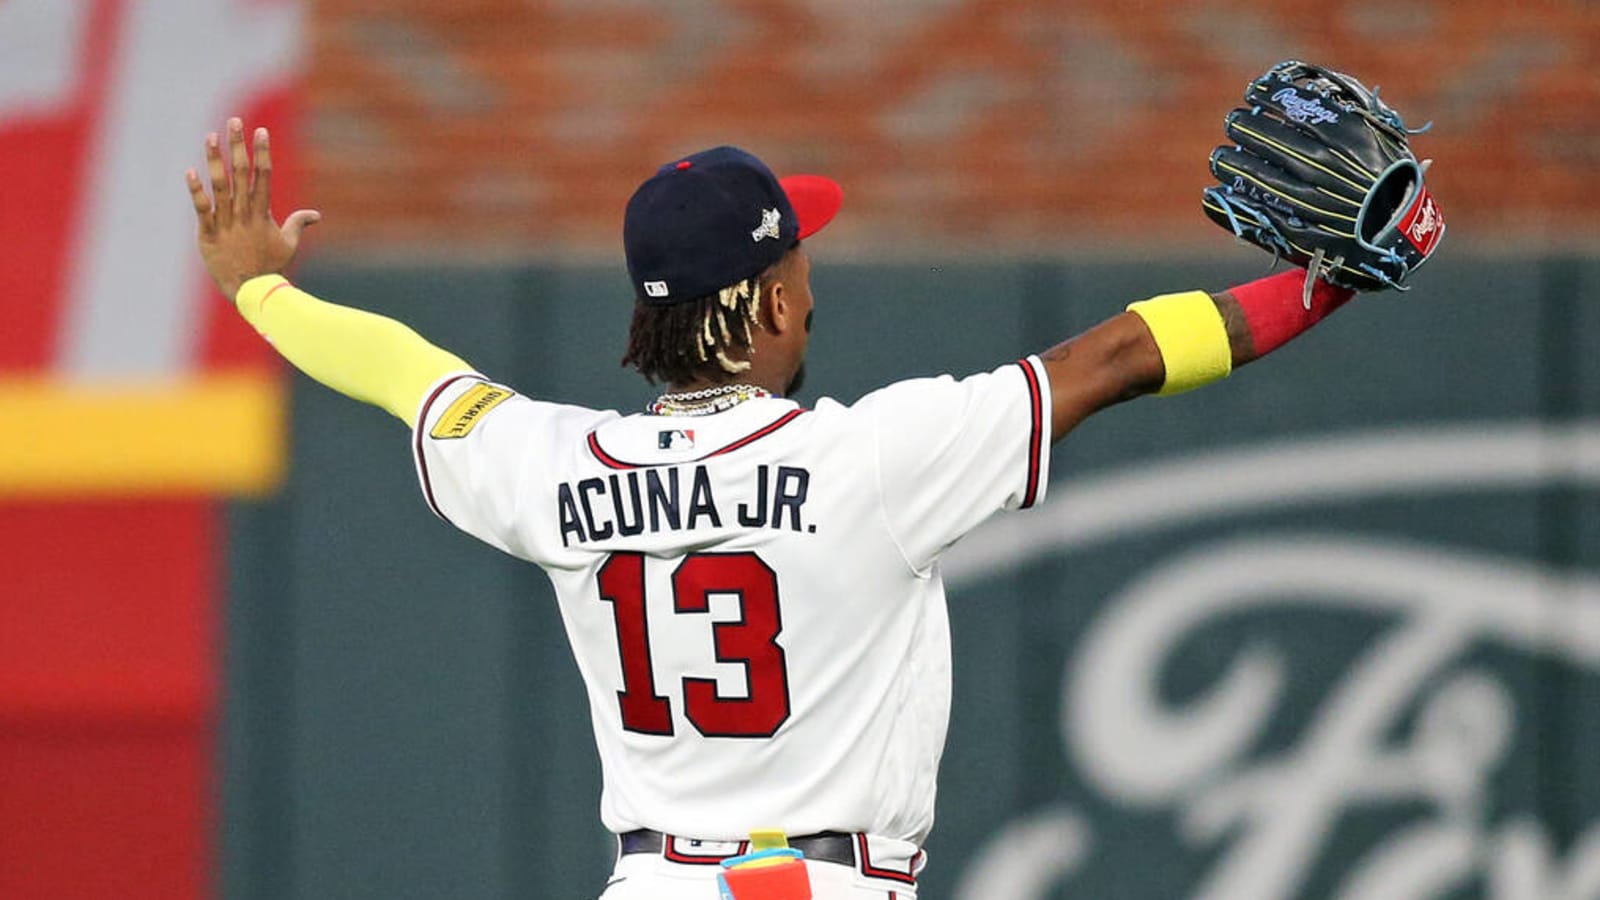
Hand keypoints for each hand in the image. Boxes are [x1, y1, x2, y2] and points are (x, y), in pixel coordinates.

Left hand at [186, 117, 320, 298]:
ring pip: (220, 186)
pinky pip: (202, 209)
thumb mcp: (289, 244)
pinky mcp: (209, 234)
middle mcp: (244, 214)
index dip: (261, 152)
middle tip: (234, 122)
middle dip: (238, 146)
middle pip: (241, 174)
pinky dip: (196, 191)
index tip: (260, 131)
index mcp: (263, 213)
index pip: (263, 176)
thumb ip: (298, 224)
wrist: (252, 291)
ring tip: (210, 137)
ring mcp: (226, 223)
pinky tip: (190, 171)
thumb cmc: (271, 268)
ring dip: (215, 160)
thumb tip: (315, 215)